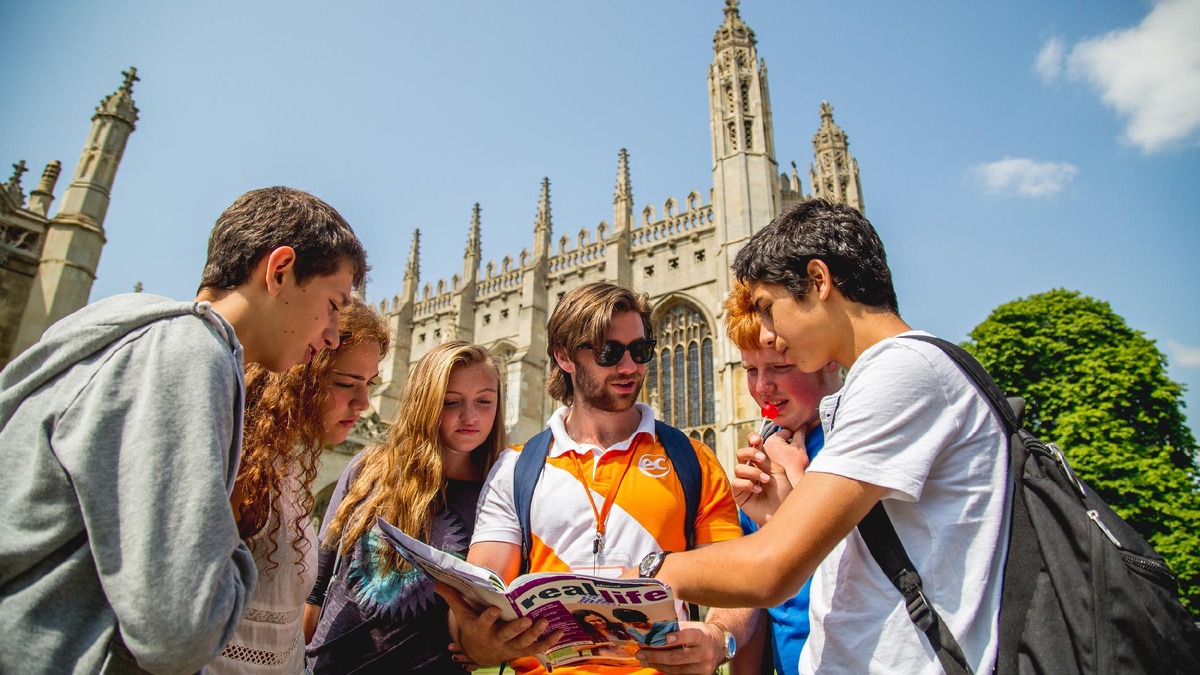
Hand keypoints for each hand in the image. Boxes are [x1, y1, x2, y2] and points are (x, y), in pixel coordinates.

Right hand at [435, 583, 563, 665]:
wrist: (478, 654)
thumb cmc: (471, 629)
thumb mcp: (461, 615)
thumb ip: (453, 598)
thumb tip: (437, 583)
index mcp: (481, 630)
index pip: (484, 623)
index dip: (488, 617)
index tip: (494, 609)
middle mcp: (496, 640)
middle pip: (508, 635)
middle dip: (517, 628)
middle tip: (527, 619)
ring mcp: (510, 647)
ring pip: (523, 642)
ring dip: (535, 633)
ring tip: (544, 621)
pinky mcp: (521, 650)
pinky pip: (536, 649)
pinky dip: (548, 642)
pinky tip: (559, 632)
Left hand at [634, 621, 724, 673]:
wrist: (719, 646)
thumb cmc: (701, 634)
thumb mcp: (692, 626)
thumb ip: (675, 627)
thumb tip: (652, 628)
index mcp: (703, 636)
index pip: (689, 636)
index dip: (677, 637)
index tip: (665, 638)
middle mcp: (705, 653)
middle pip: (678, 657)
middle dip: (656, 655)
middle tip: (641, 653)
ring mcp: (704, 667)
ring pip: (677, 669)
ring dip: (658, 664)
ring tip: (644, 660)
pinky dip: (666, 670)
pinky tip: (656, 664)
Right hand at [732, 429, 805, 525]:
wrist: (784, 511)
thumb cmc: (784, 492)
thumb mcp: (777, 471)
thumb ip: (765, 458)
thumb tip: (755, 444)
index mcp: (761, 463)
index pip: (751, 446)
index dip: (751, 440)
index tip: (757, 439)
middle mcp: (751, 470)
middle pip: (740, 453)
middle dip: (750, 452)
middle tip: (762, 458)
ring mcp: (744, 481)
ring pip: (739, 468)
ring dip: (754, 473)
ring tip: (766, 481)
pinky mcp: (739, 494)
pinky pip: (736, 482)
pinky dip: (747, 484)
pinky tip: (758, 490)